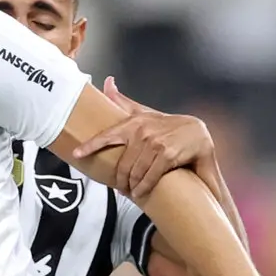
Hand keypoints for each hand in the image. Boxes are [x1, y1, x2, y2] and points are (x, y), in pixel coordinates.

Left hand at [68, 77, 214, 200]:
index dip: (90, 146)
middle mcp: (142, 131)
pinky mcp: (167, 155)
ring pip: (135, 172)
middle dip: (120, 180)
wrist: (198, 134)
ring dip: (131, 186)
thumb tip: (108, 82)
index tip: (77, 155)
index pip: (107, 135)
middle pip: (122, 164)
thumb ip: (124, 102)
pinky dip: (143, 187)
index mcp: (134, 123)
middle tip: (120, 189)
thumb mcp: (145, 113)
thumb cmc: (168, 126)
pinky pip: (149, 177)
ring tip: (130, 192)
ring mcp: (155, 143)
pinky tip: (140, 193)